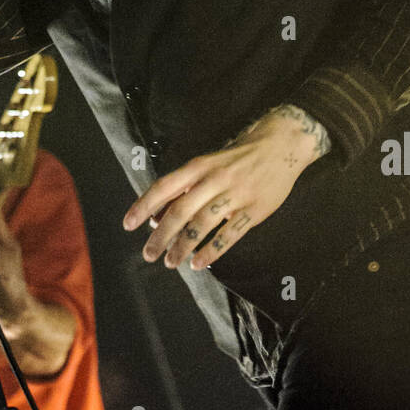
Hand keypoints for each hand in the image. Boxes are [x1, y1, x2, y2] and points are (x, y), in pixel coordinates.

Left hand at [122, 105, 329, 270]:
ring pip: (202, 225)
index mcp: (199, 166)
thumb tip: (157, 217)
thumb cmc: (238, 157)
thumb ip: (186, 188)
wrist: (281, 145)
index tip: (128, 225)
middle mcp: (214, 179)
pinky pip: (229, 235)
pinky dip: (211, 251)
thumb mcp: (209, 164)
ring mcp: (236, 194)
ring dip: (183, 246)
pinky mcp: (255, 210)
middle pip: (181, 211)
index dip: (144, 206)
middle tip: (149, 254)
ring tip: (171, 262)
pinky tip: (199, 263)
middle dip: (161, 236)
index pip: (164, 186)